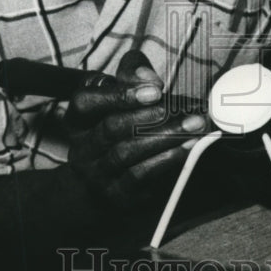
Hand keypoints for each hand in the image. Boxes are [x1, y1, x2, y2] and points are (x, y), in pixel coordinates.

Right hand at [66, 50, 207, 207]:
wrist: (98, 183)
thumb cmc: (114, 128)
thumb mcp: (115, 96)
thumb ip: (130, 76)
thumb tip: (150, 77)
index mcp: (77, 119)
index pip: (86, 101)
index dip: (119, 94)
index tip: (156, 89)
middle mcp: (82, 147)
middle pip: (111, 128)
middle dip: (151, 116)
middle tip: (185, 109)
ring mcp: (97, 173)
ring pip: (126, 152)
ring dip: (165, 137)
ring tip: (193, 126)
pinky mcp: (116, 194)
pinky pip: (139, 176)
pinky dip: (166, 159)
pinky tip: (187, 147)